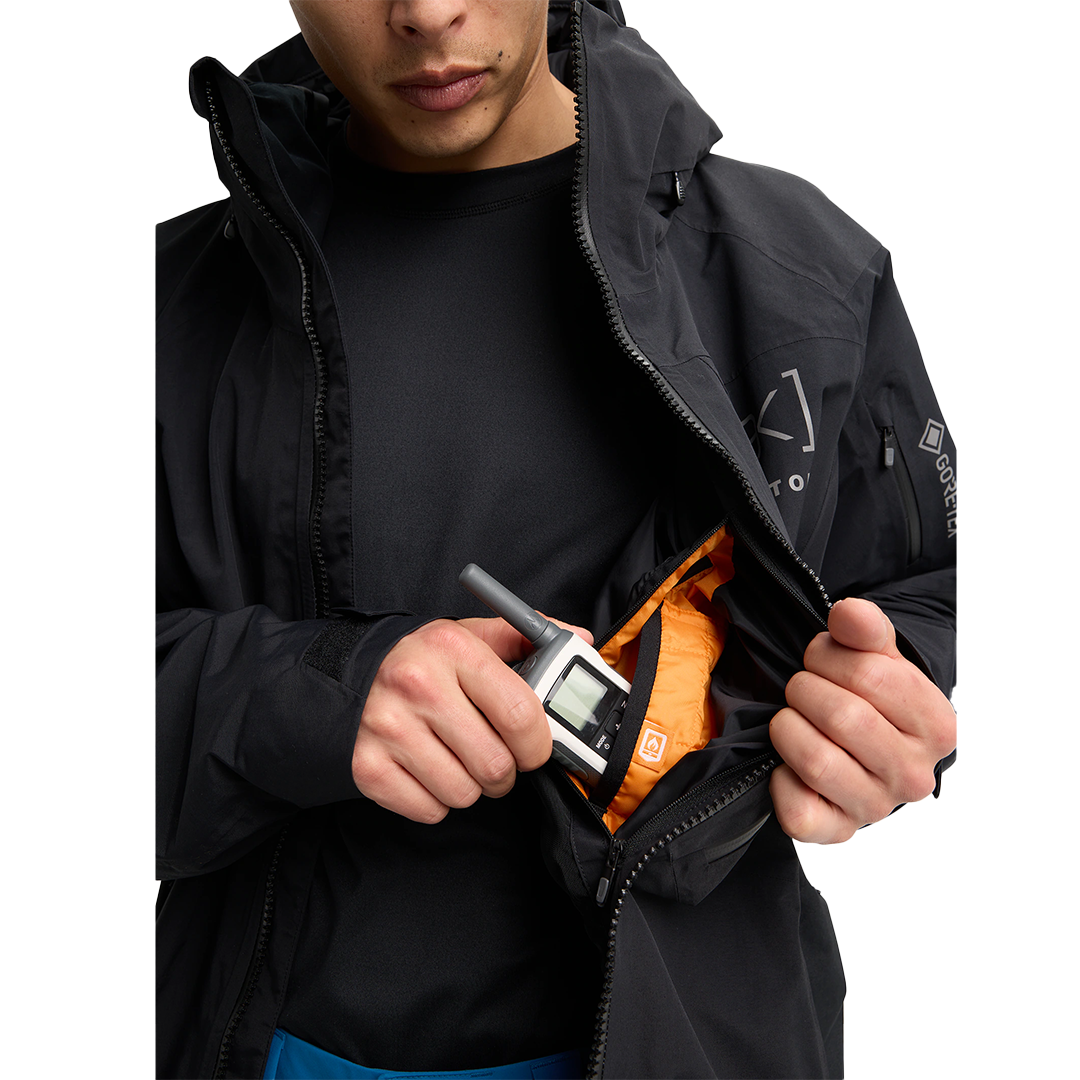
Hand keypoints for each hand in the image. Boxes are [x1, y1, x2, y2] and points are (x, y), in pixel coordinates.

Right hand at [353, 615, 592, 822]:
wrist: (350, 676)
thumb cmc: (425, 661)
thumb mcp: (471, 636)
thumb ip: (526, 637)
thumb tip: (579, 640)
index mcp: (453, 648)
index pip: (522, 713)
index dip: (539, 743)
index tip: (534, 747)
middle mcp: (417, 685)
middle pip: (495, 765)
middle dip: (505, 771)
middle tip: (496, 757)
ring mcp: (388, 728)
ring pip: (464, 794)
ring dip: (471, 787)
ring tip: (459, 759)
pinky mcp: (368, 766)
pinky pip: (429, 810)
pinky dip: (436, 800)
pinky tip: (429, 770)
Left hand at [769, 597, 955, 843]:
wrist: (857, 751)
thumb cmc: (868, 699)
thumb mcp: (874, 656)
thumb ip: (865, 628)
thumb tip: (849, 614)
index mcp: (937, 726)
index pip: (871, 674)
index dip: (828, 656)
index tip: (820, 660)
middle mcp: (914, 776)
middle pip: (842, 716)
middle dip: (805, 689)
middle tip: (802, 688)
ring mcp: (876, 808)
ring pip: (816, 760)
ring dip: (788, 728)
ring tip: (792, 720)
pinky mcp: (836, 831)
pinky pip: (797, 809)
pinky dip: (780, 780)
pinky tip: (788, 764)